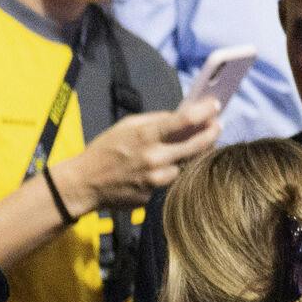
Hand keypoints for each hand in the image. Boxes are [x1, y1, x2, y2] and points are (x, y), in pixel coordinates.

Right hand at [56, 96, 219, 212]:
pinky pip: (167, 182)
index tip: (216, 105)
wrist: (84, 183)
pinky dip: (164, 175)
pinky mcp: (152, 197)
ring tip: (173, 152)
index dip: (205, 111)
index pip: (184, 120)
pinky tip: (149, 173)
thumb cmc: (105, 150)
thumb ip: (155, 121)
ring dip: (184, 159)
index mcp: (146, 135)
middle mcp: (154, 158)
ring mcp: (155, 180)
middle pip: (196, 145)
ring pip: (184, 167)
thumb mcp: (126, 126)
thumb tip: (183, 116)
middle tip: (217, 126)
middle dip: (211, 134)